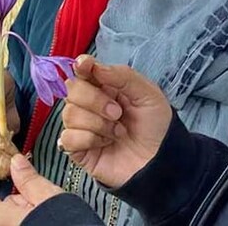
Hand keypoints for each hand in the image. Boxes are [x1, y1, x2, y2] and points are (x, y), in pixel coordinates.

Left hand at [0, 154, 63, 225]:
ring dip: (21, 209)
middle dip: (13, 195)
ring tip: (43, 206)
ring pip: (7, 219)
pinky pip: (15, 225)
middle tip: (31, 186)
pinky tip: (42, 217)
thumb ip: (27, 178)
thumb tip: (16, 163)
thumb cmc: (63, 225)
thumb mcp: (47, 197)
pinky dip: (24, 219)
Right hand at [60, 55, 172, 188]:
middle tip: (117, 113)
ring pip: (69, 114)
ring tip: (118, 132)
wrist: (160, 162)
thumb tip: (93, 66)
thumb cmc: (156, 127)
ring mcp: (82, 126)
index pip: (84, 70)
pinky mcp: (78, 149)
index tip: (86, 66)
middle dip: (95, 100)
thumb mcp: (149, 95)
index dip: (82, 66)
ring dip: (97, 123)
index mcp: (106, 87)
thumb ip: (123, 76)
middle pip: (72, 90)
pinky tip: (104, 144)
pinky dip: (88, 139)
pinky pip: (67, 138)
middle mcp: (90, 104)